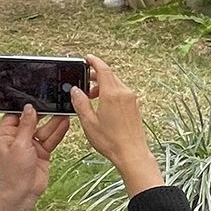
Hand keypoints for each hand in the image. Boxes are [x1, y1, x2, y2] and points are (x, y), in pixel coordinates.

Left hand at [0, 105, 70, 210]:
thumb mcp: (19, 145)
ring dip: (54, 122)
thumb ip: (27, 125)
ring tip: (64, 111)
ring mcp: (31, 145)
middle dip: (43, 113)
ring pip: (44, 129)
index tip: (36, 97)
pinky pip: (52, 139)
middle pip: (33, 121)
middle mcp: (18, 139)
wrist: (23, 194)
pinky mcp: (42, 152)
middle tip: (54, 102)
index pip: (15, 115)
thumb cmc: (14, 173)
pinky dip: (58, 132)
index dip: (26, 107)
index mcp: (5, 135)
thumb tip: (29, 108)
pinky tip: (65, 122)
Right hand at [69, 55, 162, 195]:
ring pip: (116, 84)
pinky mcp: (135, 106)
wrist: (132, 153)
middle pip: (110, 76)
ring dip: (102, 85)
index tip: (87, 58)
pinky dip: (110, 92)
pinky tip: (102, 104)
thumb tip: (75, 90)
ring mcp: (132, 99)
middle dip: (96, 75)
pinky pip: (121, 92)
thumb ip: (80, 103)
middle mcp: (124, 93)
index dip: (94, 62)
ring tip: (90, 96)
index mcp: (112, 94)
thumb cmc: (110, 140)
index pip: (103, 70)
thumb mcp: (88, 122)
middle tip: (83, 79)